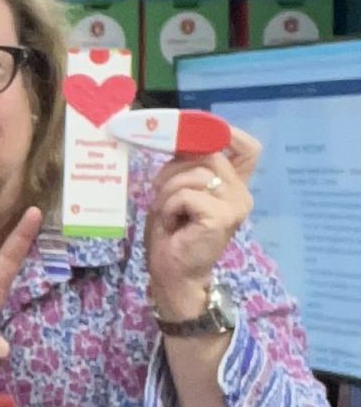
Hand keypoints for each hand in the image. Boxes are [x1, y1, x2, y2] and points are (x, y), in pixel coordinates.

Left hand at [145, 128, 258, 320]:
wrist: (173, 272)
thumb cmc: (172, 232)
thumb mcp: (177, 190)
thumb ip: (187, 166)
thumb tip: (176, 135)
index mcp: (233, 184)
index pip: (246, 147)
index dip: (222, 133)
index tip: (191, 135)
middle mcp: (241, 192)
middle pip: (207, 154)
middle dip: (173, 168)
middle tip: (160, 190)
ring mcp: (235, 205)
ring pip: (194, 173)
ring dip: (167, 192)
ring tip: (168, 214)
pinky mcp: (222, 218)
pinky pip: (186, 195)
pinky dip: (169, 206)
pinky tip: (172, 224)